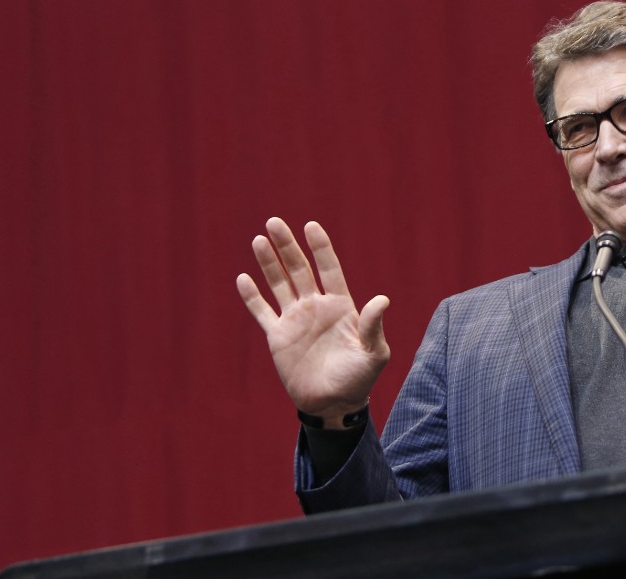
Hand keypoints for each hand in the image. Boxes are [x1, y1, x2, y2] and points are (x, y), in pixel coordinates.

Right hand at [236, 218, 389, 426]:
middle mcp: (317, 307)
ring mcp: (296, 320)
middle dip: (287, 246)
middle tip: (274, 222)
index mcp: (341, 306)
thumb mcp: (374, 353)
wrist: (334, 404)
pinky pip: (263, 311)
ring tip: (258, 239)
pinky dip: (252, 296)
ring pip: (279, 284)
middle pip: (300, 269)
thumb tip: (382, 299)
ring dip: (269, 263)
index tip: (311, 226)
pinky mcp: (278, 337)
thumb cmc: (360, 379)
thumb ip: (374, 326)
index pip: (329, 269)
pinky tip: (243, 278)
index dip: (320, 248)